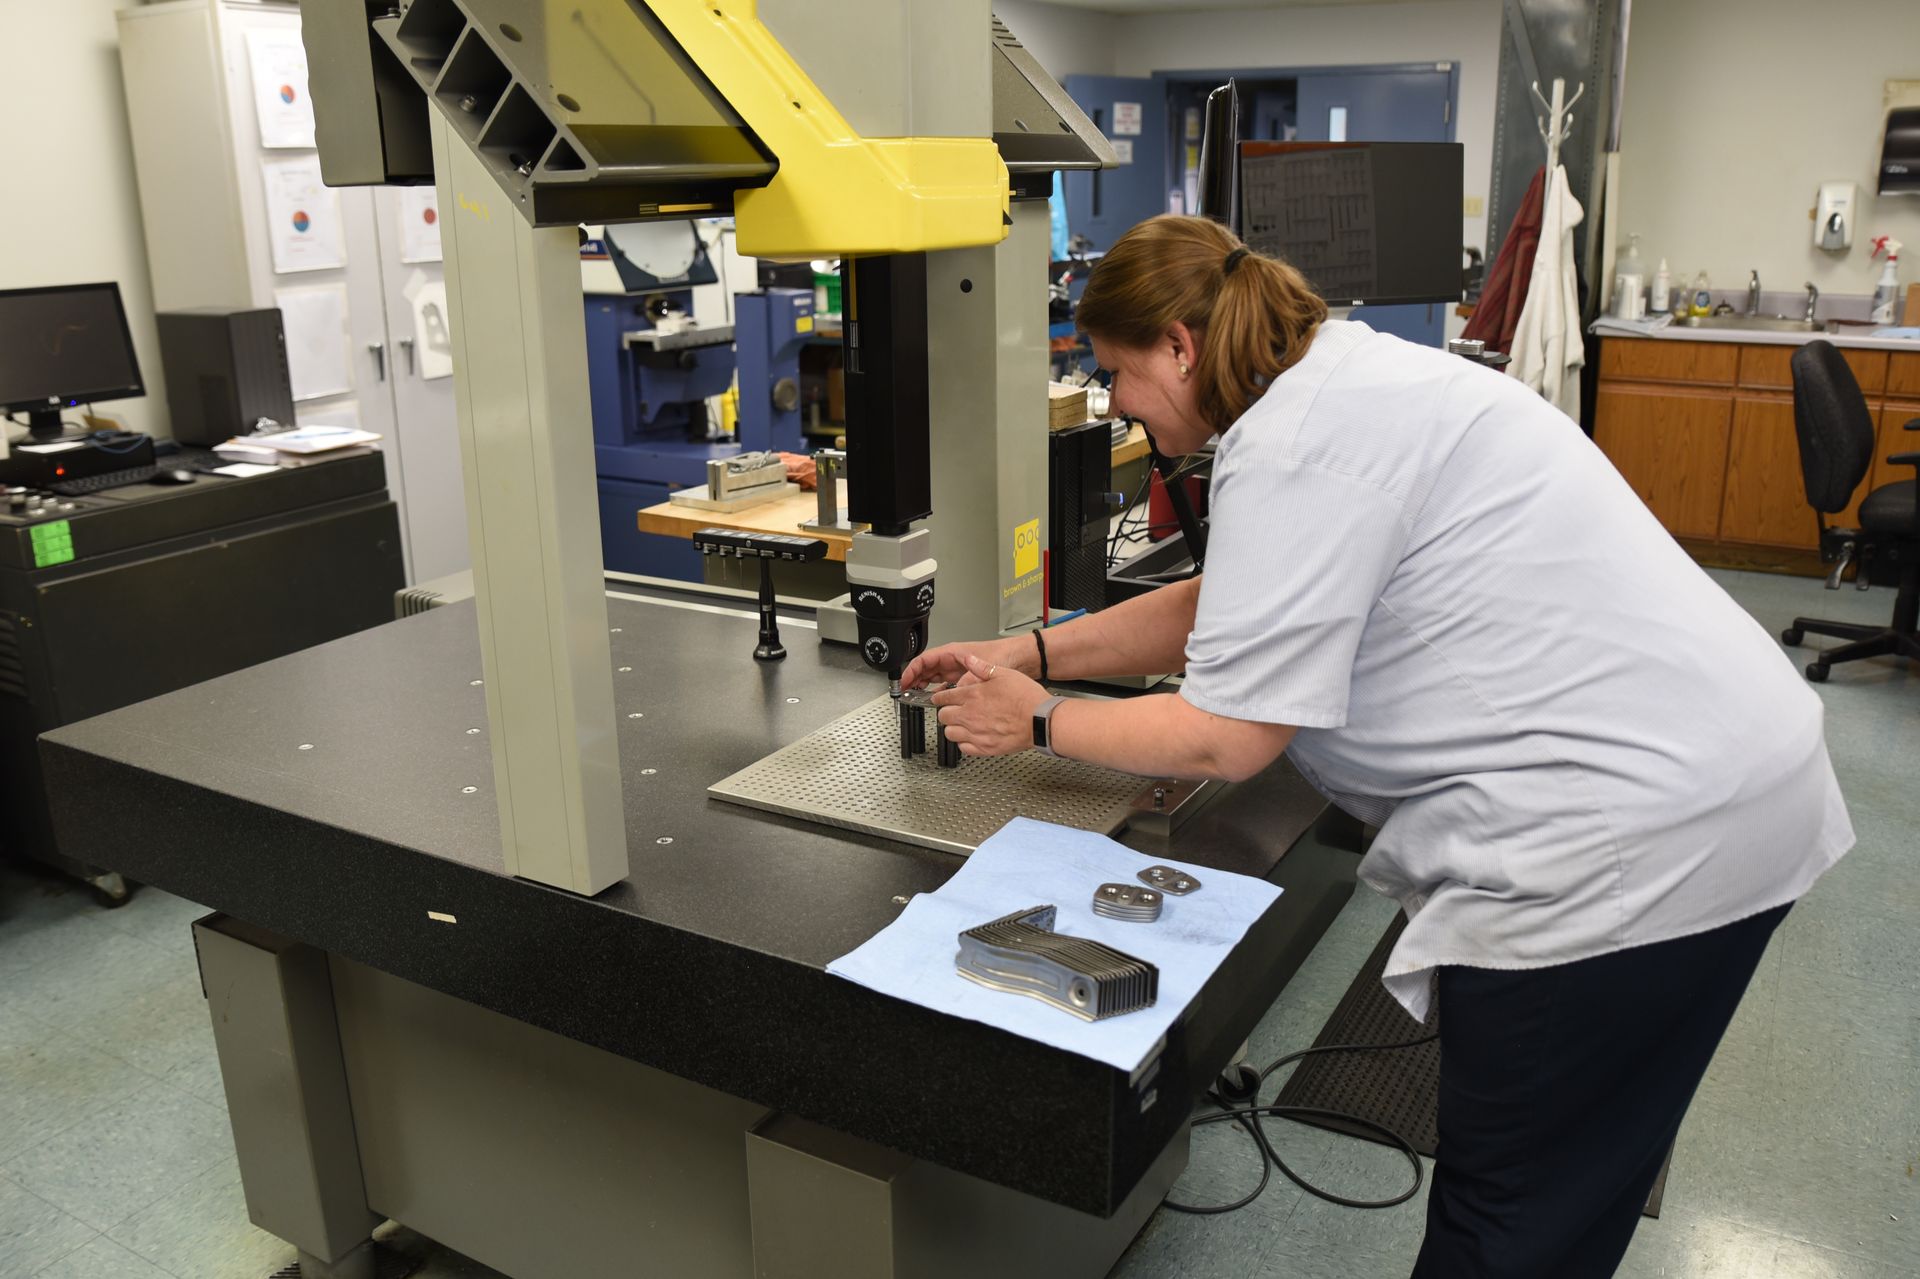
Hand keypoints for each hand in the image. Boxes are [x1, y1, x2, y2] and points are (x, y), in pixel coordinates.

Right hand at [898, 634, 1035, 691]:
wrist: (1019, 658)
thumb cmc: (1002, 654)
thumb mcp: (981, 669)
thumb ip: (965, 681)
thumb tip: (954, 693)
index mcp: (952, 653)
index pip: (924, 660)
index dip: (911, 670)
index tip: (904, 681)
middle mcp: (953, 660)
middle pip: (926, 668)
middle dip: (914, 679)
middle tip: (906, 692)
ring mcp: (958, 669)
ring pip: (934, 676)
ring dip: (924, 686)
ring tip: (917, 696)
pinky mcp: (964, 678)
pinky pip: (945, 684)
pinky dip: (938, 691)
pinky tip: (936, 699)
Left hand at [930, 654, 1048, 757]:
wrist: (1040, 720)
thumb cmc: (1025, 697)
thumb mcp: (1004, 674)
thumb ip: (982, 667)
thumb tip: (969, 659)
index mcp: (972, 696)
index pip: (943, 698)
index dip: (939, 698)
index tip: (940, 699)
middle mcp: (970, 716)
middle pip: (943, 716)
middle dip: (945, 712)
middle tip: (953, 710)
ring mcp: (976, 734)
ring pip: (950, 733)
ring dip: (953, 728)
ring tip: (962, 724)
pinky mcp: (985, 748)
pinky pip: (963, 748)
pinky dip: (964, 743)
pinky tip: (972, 737)